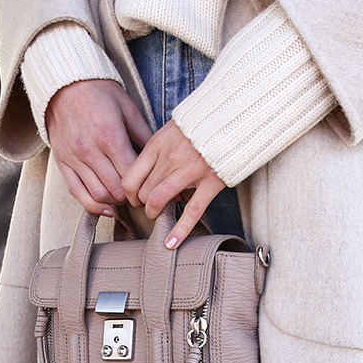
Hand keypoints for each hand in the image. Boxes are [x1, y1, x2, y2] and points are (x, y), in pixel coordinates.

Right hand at [44, 79, 153, 216]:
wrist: (65, 84)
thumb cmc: (100, 94)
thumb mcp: (129, 110)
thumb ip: (145, 137)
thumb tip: (163, 160)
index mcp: (110, 136)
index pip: (132, 175)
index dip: (146, 186)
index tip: (154, 187)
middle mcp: (89, 150)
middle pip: (116, 190)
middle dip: (133, 197)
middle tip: (143, 195)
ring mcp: (74, 158)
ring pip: (98, 194)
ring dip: (115, 201)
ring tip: (127, 197)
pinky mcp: (62, 162)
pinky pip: (76, 192)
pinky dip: (92, 205)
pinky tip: (106, 209)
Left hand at [122, 120, 227, 249]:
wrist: (233, 119)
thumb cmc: (199, 127)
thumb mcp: (170, 130)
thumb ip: (156, 151)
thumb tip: (143, 173)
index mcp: (158, 144)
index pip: (130, 177)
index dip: (129, 194)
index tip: (134, 198)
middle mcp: (171, 157)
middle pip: (144, 192)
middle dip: (143, 204)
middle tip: (149, 206)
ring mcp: (191, 170)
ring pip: (159, 200)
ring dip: (154, 213)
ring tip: (157, 215)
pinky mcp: (211, 182)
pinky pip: (191, 212)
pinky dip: (179, 230)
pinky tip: (171, 243)